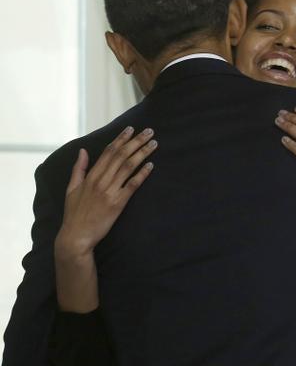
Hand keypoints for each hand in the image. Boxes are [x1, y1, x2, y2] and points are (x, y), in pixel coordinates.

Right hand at [56, 126, 157, 258]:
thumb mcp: (71, 189)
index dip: (121, 139)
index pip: (108, 152)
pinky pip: (132, 185)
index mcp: (91, 176)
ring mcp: (110, 191)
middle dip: (136, 141)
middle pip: (121, 155)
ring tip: (154, 144)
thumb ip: (78, 169)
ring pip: (128, 167)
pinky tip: (151, 166)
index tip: (131, 129)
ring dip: (142, 153)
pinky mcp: (118, 203)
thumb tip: (83, 151)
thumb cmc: (74, 214)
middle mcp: (101, 181)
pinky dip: (142, 174)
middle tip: (149, 131)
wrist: (76, 236)